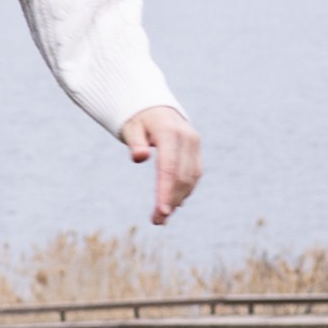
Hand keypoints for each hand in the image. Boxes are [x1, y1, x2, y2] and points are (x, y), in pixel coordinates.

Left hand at [121, 104, 201, 223]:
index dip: (165, 191)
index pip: (168, 167)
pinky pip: (194, 173)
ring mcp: (194, 143)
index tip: (161, 212)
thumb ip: (135, 143)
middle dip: (170, 201)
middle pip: (181, 176)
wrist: (155, 106)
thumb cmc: (137, 119)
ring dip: (178, 199)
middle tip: (157, 221)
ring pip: (191, 178)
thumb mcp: (131, 128)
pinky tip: (174, 203)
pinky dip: (185, 189)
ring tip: (162, 217)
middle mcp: (187, 137)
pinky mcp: (196, 149)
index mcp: (169, 132)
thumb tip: (139, 157)